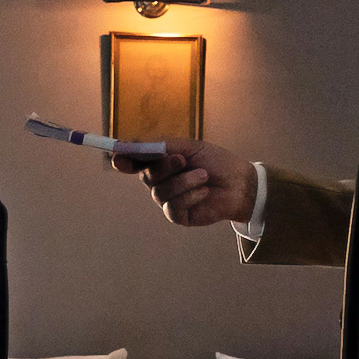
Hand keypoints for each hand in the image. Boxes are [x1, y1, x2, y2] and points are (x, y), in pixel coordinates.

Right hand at [111, 138, 255, 226]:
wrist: (240, 183)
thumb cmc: (216, 162)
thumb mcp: (189, 147)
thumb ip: (160, 146)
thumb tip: (127, 143)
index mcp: (160, 163)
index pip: (134, 161)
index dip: (123, 159)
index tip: (117, 156)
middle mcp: (160, 181)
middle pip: (146, 175)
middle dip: (164, 167)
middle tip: (183, 160)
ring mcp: (168, 199)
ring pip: (160, 192)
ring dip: (184, 182)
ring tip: (204, 176)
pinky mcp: (178, 215)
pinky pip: (172, 206)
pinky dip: (191, 196)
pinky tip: (205, 191)